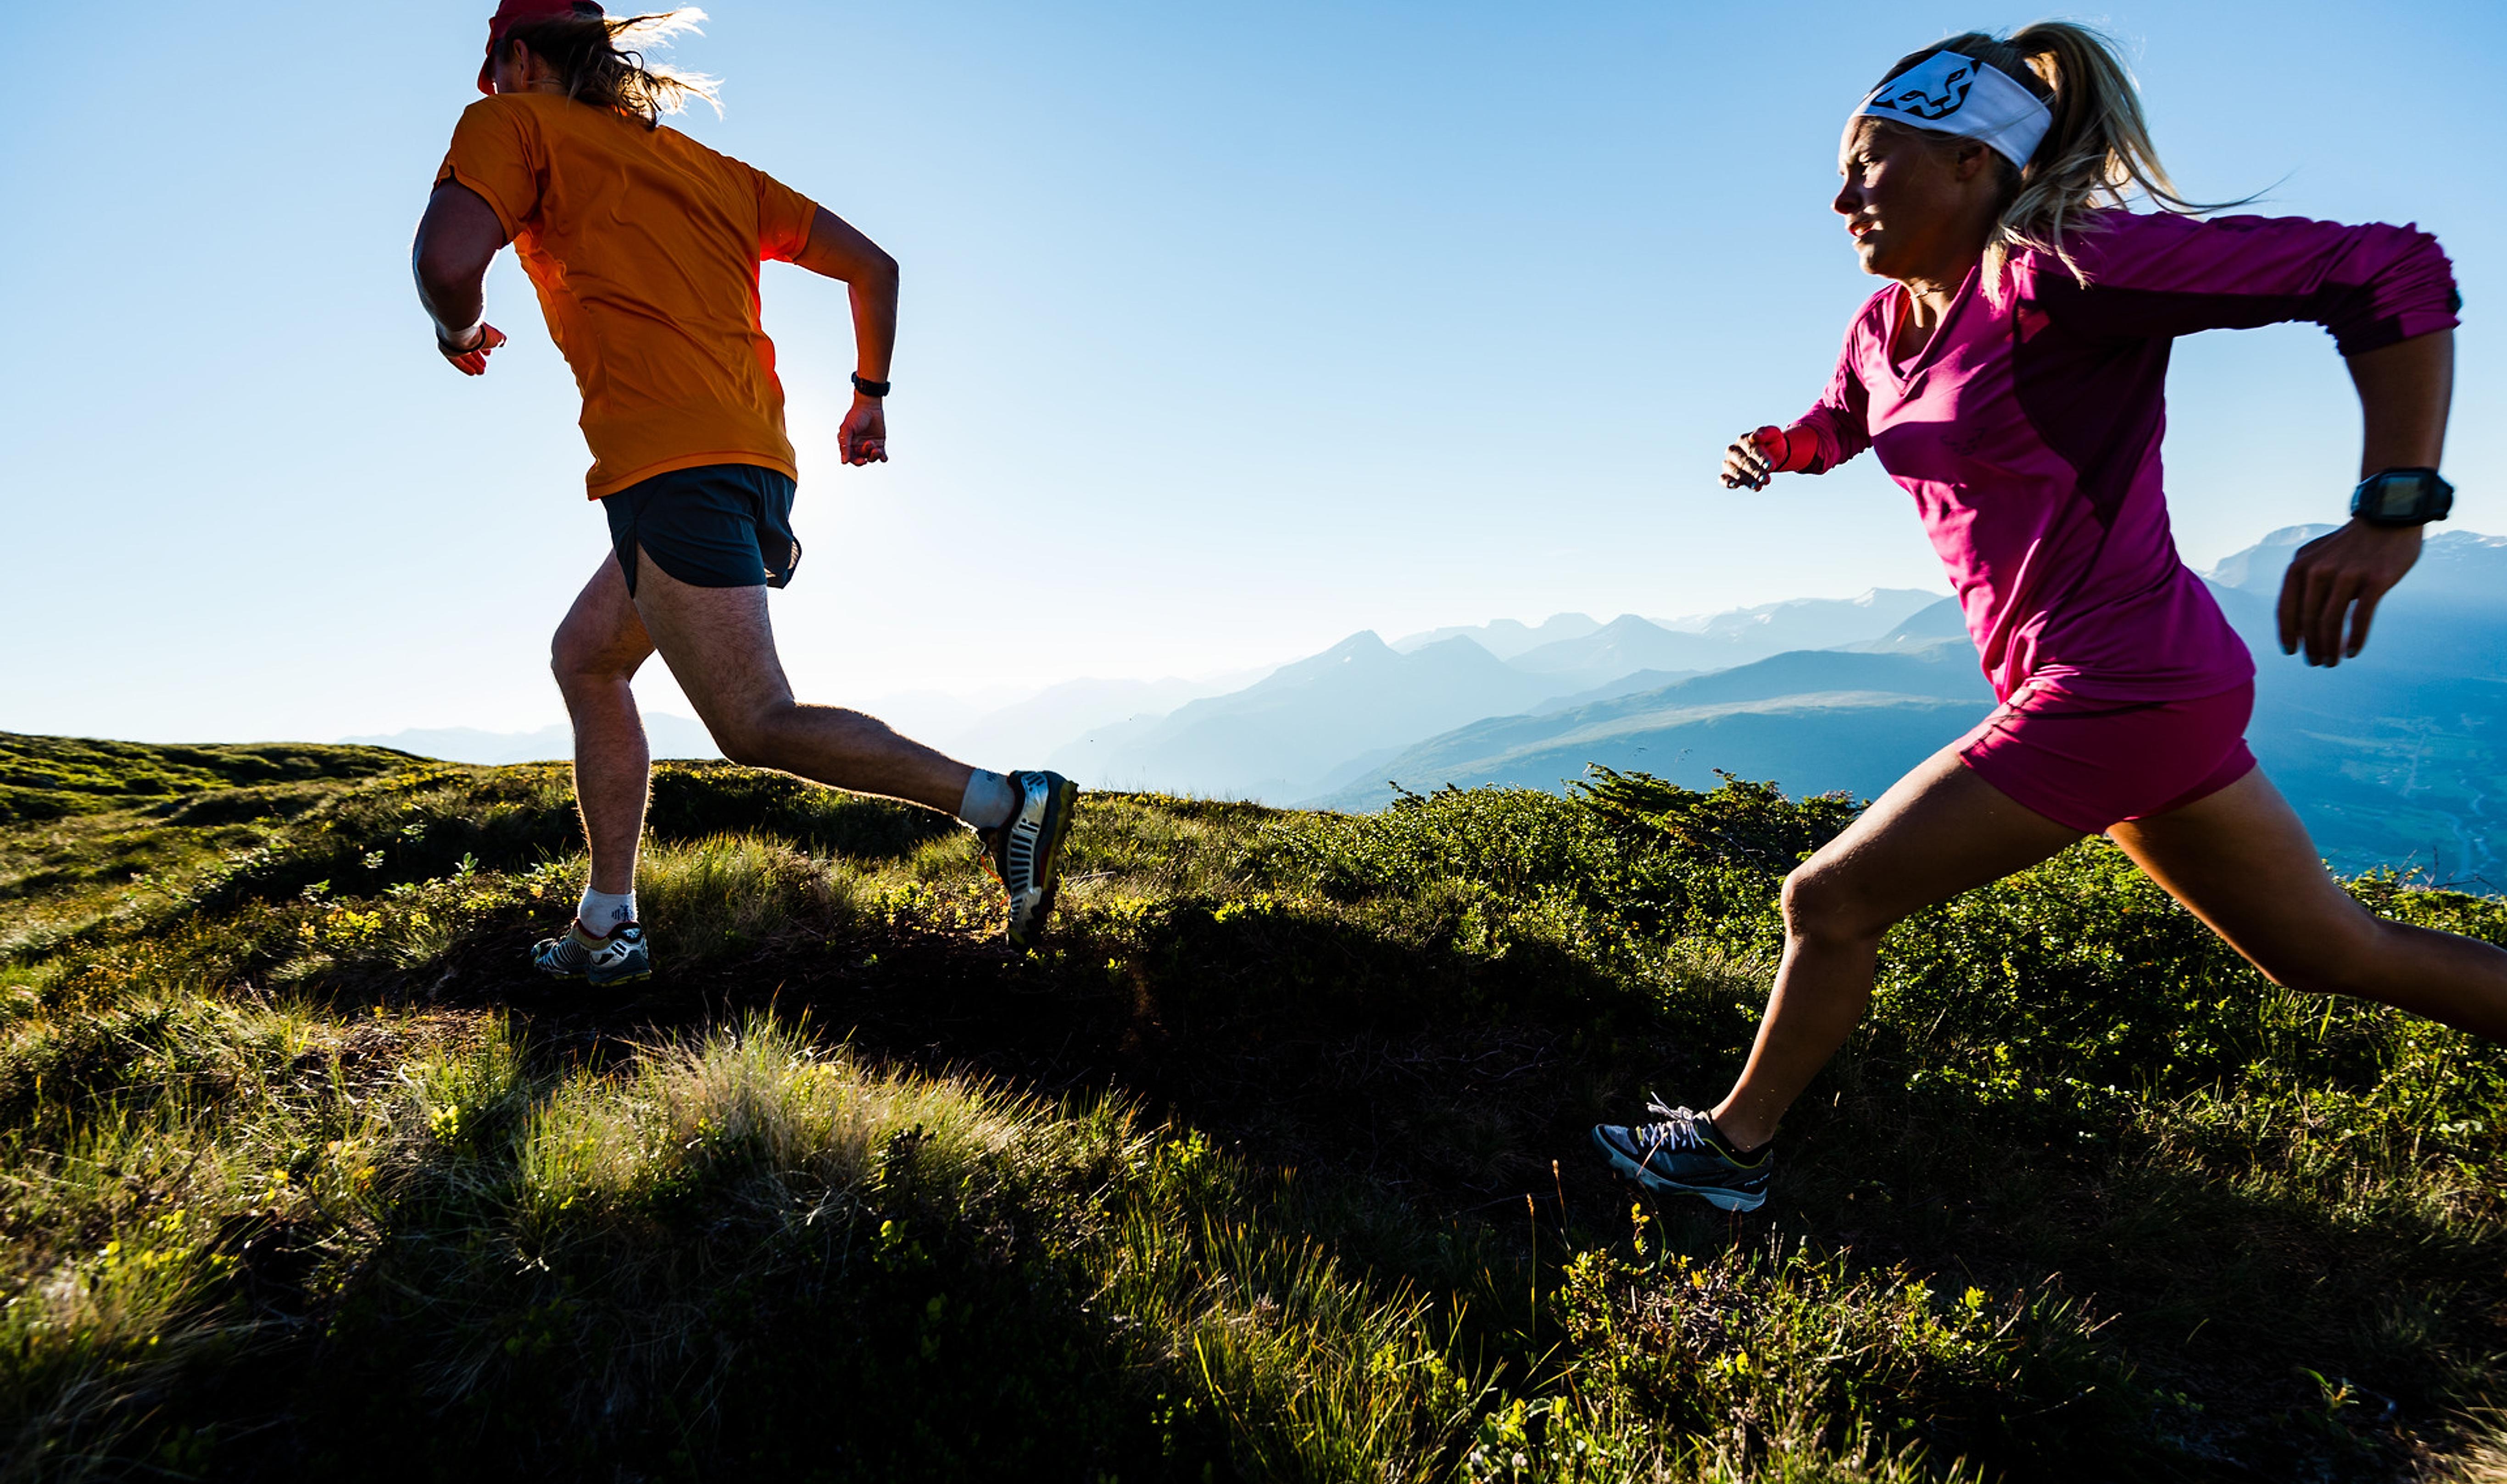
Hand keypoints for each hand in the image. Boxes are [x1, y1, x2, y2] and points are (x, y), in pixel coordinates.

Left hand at [438, 322, 505, 375]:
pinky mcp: (446, 348)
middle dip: (478, 358)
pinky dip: (464, 366)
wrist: (461, 329)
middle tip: (484, 367)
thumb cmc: (478, 331)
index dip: (484, 347)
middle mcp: (461, 332)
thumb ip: (500, 339)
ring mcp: (452, 340)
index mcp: (472, 326)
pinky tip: (472, 373)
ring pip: (463, 354)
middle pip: (470, 347)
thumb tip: (503, 342)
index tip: (489, 353)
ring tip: (481, 372)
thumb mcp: (495, 336)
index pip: (478, 338)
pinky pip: (456, 360)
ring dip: (473, 363)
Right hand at [840, 394, 886, 464]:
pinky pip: (882, 455)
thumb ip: (845, 446)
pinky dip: (883, 457)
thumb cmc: (856, 416)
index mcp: (850, 445)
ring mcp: (870, 446)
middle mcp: (859, 446)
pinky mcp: (880, 443)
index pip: (852, 458)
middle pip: (862, 459)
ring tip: (876, 448)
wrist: (869, 407)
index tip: (862, 460)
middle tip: (869, 449)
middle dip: (865, 457)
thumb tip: (844, 462)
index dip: (856, 461)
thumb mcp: (847, 430)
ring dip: (874, 455)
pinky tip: (884, 457)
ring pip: (872, 458)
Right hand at [1720, 427, 1785, 489]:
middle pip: (1744, 462)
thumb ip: (1765, 433)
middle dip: (1756, 472)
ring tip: (1758, 486)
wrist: (1772, 454)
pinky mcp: (1727, 474)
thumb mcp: (1774, 434)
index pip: (1751, 450)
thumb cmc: (1772, 443)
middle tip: (1766, 480)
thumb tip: (1753, 436)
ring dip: (1747, 480)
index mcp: (1743, 439)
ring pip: (1735, 472)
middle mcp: (1733, 451)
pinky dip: (1727, 482)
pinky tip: (1735, 485)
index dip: (1761, 458)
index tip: (1770, 466)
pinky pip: (1723, 478)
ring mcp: (1729, 462)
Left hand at [2276, 519, 2423, 666]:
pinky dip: (2355, 640)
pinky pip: (2360, 619)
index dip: (2287, 635)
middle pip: (2308, 621)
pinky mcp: (2375, 580)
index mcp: (2300, 566)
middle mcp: (2319, 570)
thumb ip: (2304, 583)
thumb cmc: (2351, 544)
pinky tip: (2353, 651)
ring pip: (2330, 624)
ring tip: (2332, 661)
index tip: (2291, 652)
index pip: (2286, 609)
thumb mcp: (2317, 556)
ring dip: (2329, 648)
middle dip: (2310, 647)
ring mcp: (2347, 575)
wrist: (2389, 517)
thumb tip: (2296, 625)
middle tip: (2316, 661)